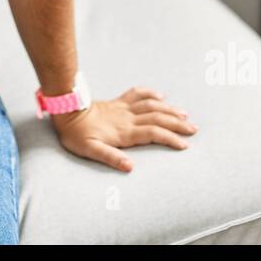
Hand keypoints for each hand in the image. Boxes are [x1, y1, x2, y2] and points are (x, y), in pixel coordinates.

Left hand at [50, 85, 196, 172]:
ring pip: (152, 105)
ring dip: (169, 109)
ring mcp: (123, 108)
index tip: (184, 145)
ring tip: (184, 114)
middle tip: (193, 129)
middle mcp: (128, 118)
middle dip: (177, 123)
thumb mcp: (90, 150)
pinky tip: (160, 96)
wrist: (66, 111)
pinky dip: (150, 93)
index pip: (154, 134)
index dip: (170, 138)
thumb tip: (129, 167)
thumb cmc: (76, 134)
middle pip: (158, 118)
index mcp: (125, 132)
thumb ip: (110, 157)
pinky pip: (137, 94)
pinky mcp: (117, 102)